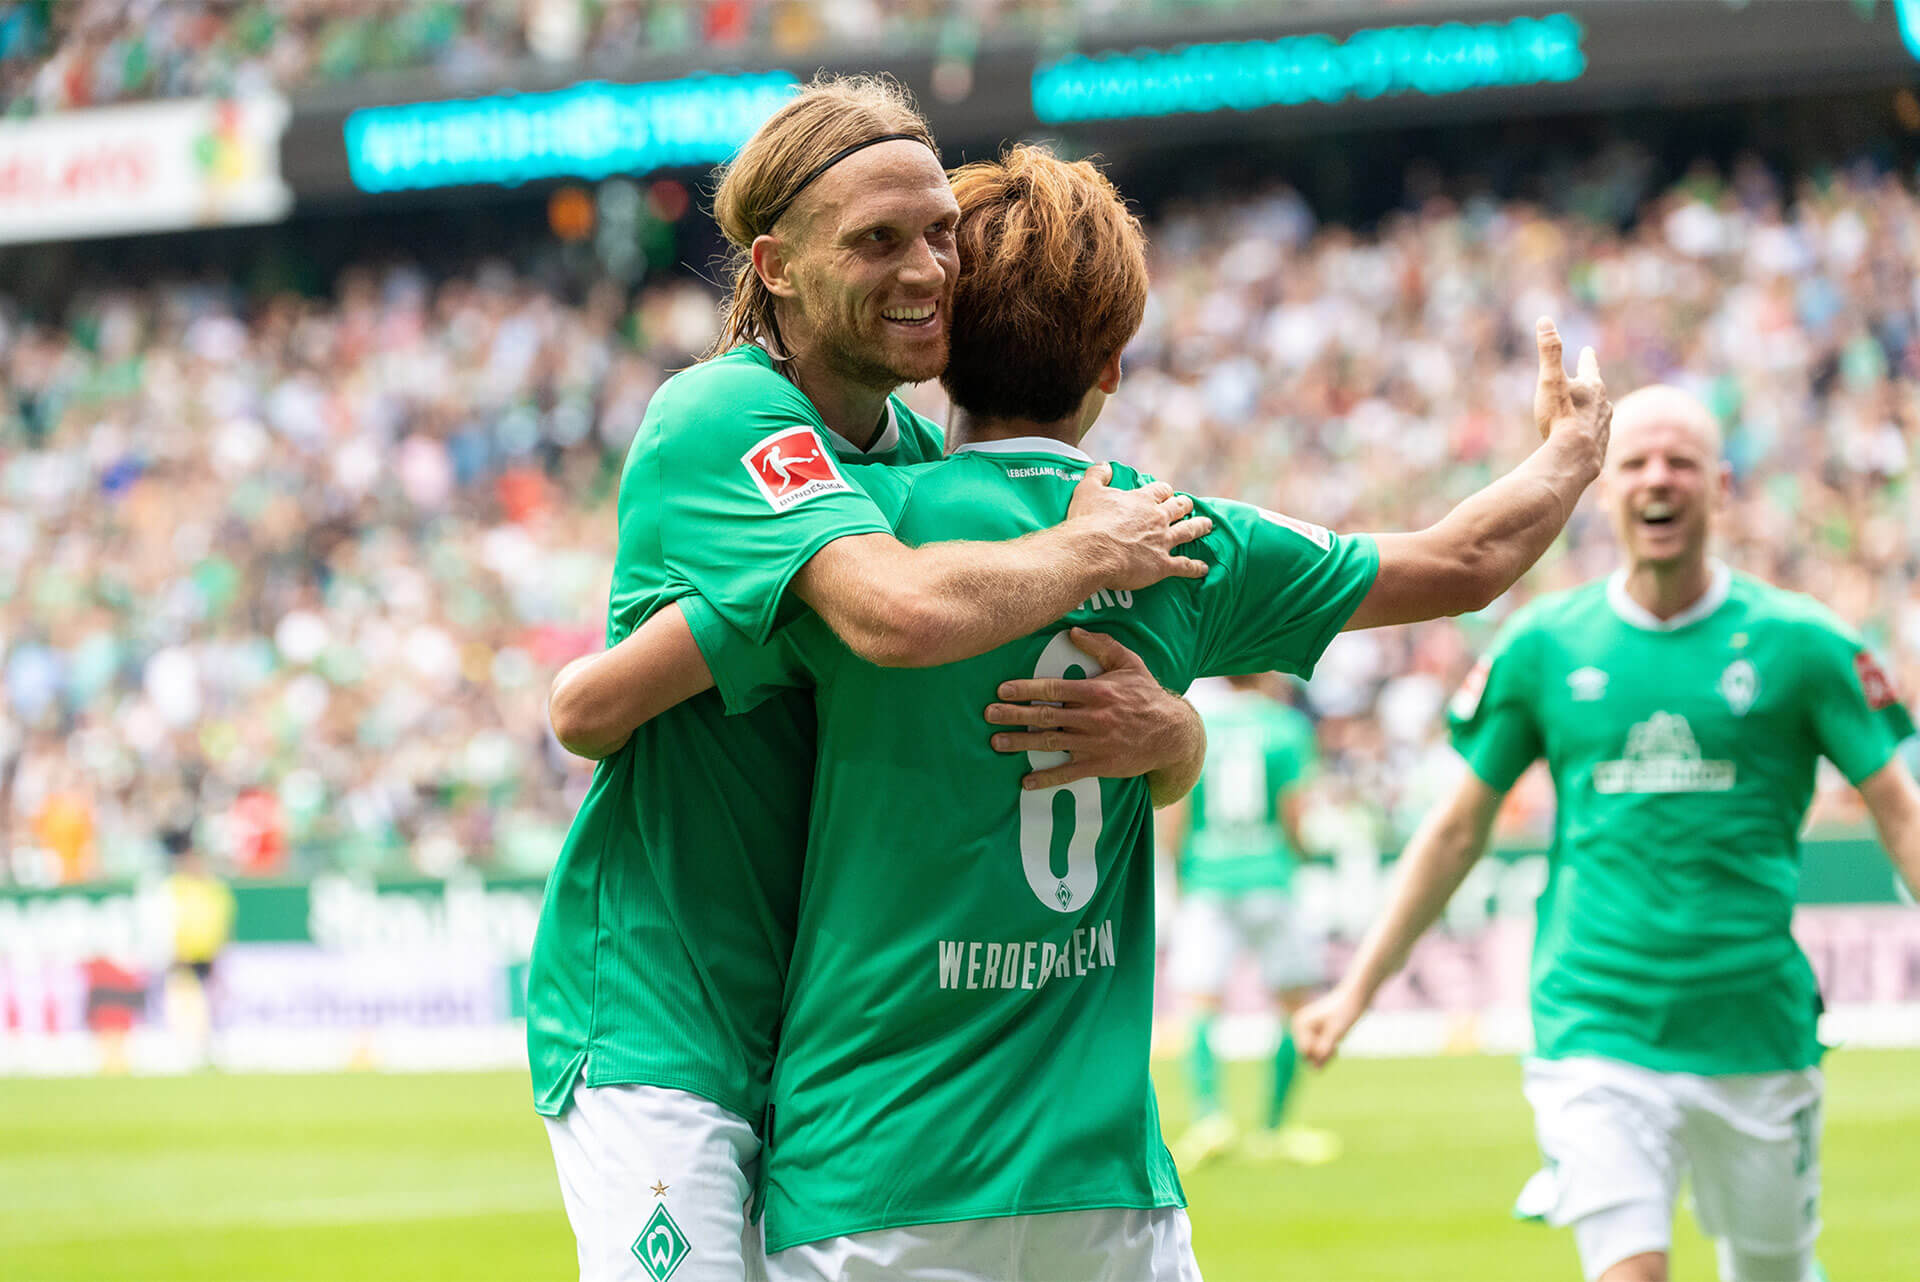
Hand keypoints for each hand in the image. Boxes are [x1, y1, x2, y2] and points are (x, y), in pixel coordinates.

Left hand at [986, 628, 1196, 789]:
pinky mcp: (1101, 765)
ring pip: (1051, 743)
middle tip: (988, 714)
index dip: (1025, 689)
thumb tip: (1073, 630)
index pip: (1053, 688)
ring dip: (1021, 744)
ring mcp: (1095, 743)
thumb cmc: (1147, 695)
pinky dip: (1047, 778)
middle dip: (1014, 715)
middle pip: (1046, 715)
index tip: (1002, 690)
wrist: (1173, 734)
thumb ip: (1101, 645)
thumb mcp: (1128, 663)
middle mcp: (1093, 717)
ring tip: (996, 743)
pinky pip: (1069, 772)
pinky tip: (1026, 782)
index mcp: (1096, 691)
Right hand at [1065, 464, 1211, 590]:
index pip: (1160, 490)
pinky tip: (1203, 568)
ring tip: (1207, 525)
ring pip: (1189, 531)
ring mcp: (1163, 541)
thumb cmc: (1088, 521)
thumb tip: (1105, 465)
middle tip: (1188, 506)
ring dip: (1199, 527)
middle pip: (1179, 507)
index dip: (1164, 491)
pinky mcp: (1163, 565)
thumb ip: (1097, 475)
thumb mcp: (1087, 490)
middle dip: (1184, 505)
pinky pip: (1185, 566)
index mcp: (1141, 500)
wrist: (1092, 552)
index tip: (1166, 493)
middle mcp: (1157, 518)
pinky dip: (1196, 567)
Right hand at [1293, 984, 1367, 1068]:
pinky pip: (1318, 1052)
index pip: (1305, 1053)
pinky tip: (1336, 1044)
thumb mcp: (1336, 1034)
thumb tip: (1315, 1071)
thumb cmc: (1345, 1012)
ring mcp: (1306, 1031)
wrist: (1355, 998)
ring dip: (1326, 1054)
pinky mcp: (1314, 1034)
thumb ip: (1324, 1052)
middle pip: (1307, 1056)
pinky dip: (1328, 1051)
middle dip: (1323, 1055)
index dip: (1321, 1054)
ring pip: (1313, 1056)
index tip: (1335, 1044)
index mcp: (1300, 1024)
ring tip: (1336, 1044)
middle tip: (1337, 1046)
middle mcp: (1299, 1027)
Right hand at [1532, 316, 1610, 472]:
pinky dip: (1588, 434)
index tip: (1588, 350)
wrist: (1574, 457)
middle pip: (1598, 390)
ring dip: (1593, 411)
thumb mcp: (1550, 380)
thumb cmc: (1560, 416)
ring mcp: (1604, 427)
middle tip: (1591, 380)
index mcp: (1592, 387)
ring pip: (1599, 414)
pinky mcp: (1600, 448)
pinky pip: (1594, 437)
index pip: (1589, 366)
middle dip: (1593, 385)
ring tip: (1588, 413)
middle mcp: (1603, 405)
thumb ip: (1549, 350)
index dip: (1587, 358)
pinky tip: (1583, 441)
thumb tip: (1545, 319)